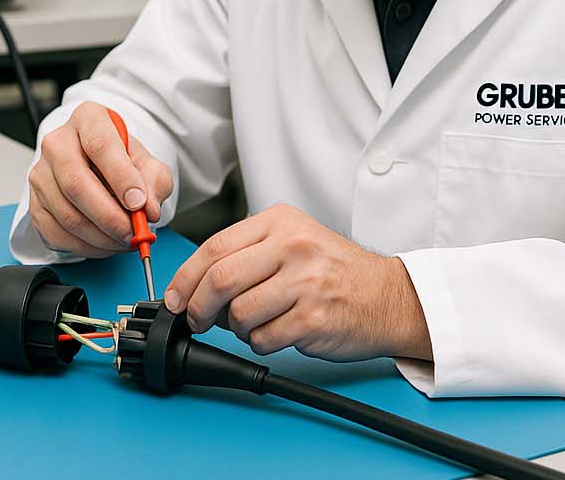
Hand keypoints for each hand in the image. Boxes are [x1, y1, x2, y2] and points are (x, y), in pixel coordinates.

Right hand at [27, 101, 173, 257]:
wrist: (99, 168)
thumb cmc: (122, 162)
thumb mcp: (148, 164)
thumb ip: (154, 182)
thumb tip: (148, 209)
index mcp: (88, 120)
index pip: (100, 145)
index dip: (121, 177)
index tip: (139, 203)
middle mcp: (58, 143)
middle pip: (76, 183)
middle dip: (109, 216)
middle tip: (132, 232)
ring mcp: (41, 174)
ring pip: (67, 213)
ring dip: (101, 236)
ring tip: (124, 240)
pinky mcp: (34, 203)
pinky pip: (56, 233)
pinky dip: (85, 246)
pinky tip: (105, 244)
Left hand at [163, 203, 431, 362]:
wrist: (389, 296)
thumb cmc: (336, 271)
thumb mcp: (294, 240)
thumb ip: (248, 253)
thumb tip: (193, 284)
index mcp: (281, 222)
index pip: (215, 246)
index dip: (185, 277)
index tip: (175, 297)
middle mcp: (293, 246)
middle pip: (220, 278)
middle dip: (199, 306)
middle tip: (198, 320)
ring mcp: (305, 282)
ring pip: (239, 313)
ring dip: (236, 328)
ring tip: (255, 323)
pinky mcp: (314, 317)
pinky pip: (264, 338)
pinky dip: (261, 342)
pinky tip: (279, 332)